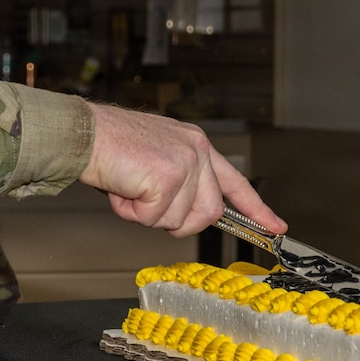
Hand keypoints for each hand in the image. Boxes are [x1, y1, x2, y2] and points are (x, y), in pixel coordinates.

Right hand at [80, 105, 287, 237]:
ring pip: (180, 219)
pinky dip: (133, 213)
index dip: (257, 209)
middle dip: (178, 221)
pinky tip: (123, 189)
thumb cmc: (111, 147)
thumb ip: (180, 182)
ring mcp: (185, 163)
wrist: (84, 133)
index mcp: (196, 144)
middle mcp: (197, 151)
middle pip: (208, 212)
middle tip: (148, 207)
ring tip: (130, 189)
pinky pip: (155, 219)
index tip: (276, 227)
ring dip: (149, 216)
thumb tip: (185, 214)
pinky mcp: (167, 177)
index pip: (235, 182)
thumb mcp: (156, 159)